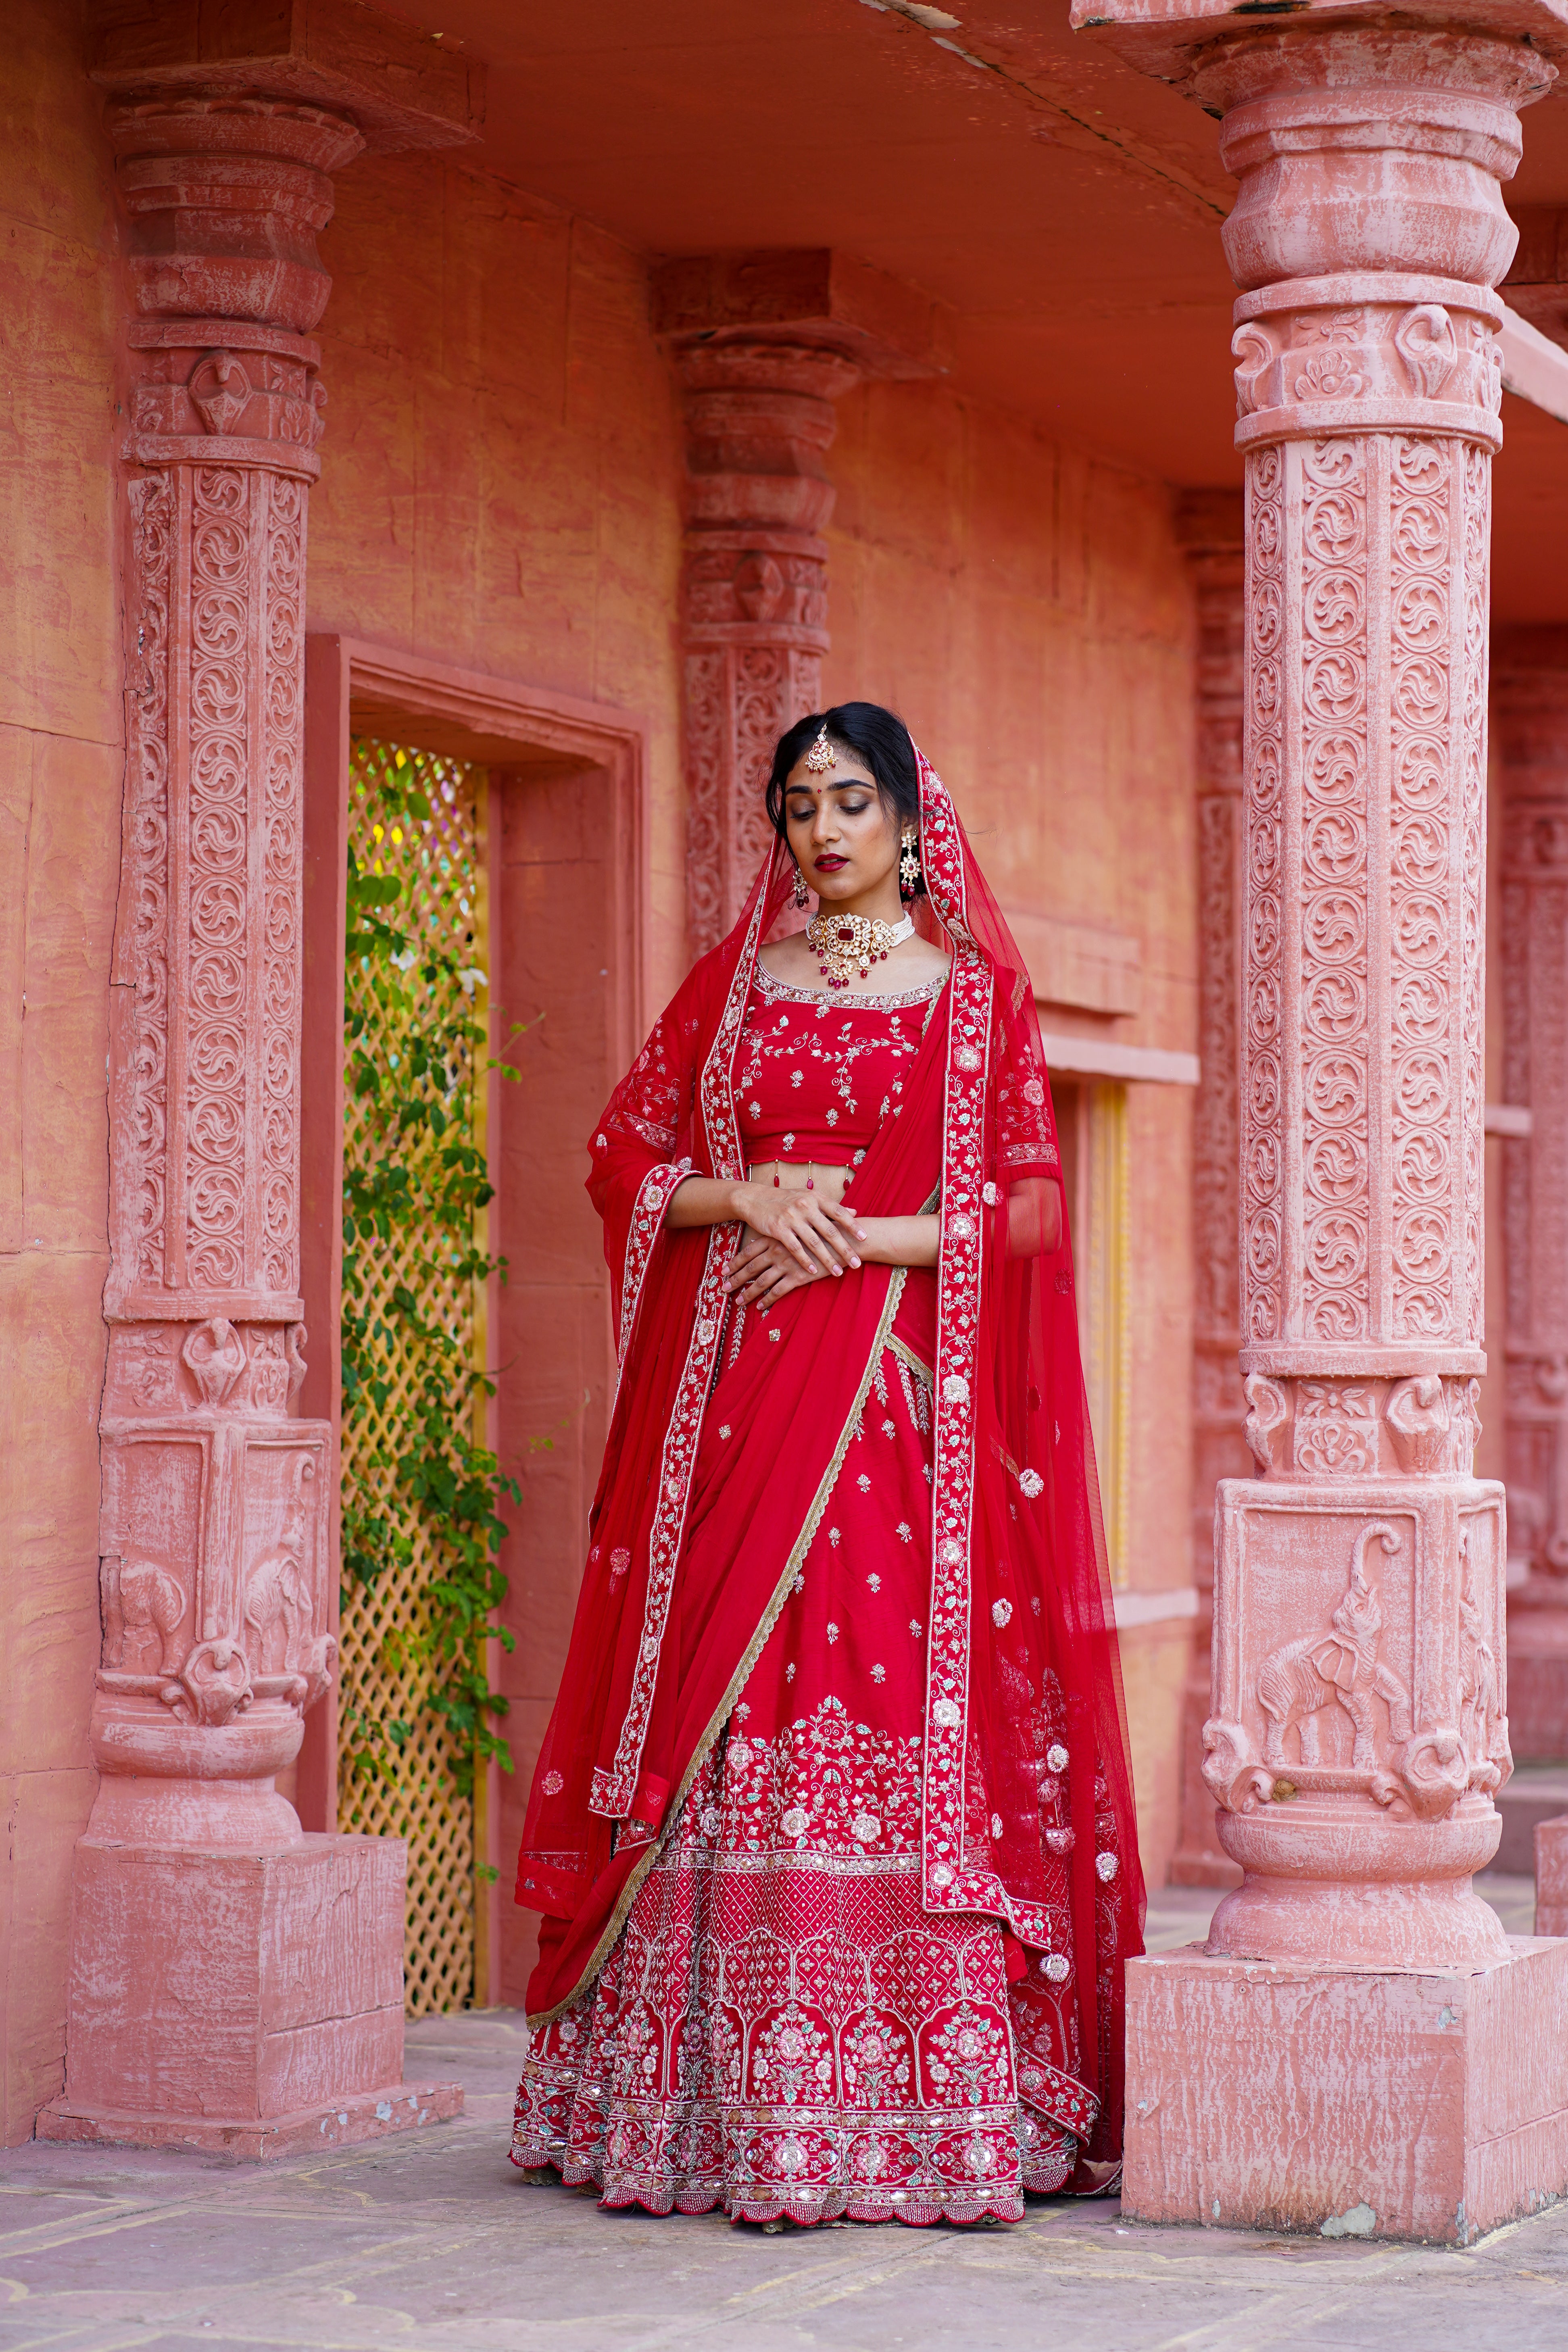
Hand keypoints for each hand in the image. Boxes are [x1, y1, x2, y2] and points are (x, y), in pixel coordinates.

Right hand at [725, 1181, 865, 1290]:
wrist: (756, 1199)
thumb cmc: (787, 1199)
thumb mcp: (809, 1197)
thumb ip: (831, 1206)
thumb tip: (855, 1212)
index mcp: (815, 1197)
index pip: (839, 1211)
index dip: (852, 1225)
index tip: (865, 1238)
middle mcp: (805, 1205)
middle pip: (829, 1230)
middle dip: (844, 1248)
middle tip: (856, 1263)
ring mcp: (791, 1217)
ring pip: (813, 1242)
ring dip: (827, 1259)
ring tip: (839, 1272)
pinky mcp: (778, 1229)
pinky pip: (795, 1248)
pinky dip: (805, 1261)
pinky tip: (813, 1272)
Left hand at [727, 1233, 826, 1309]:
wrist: (842, 1240)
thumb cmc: (819, 1232)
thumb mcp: (796, 1230)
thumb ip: (780, 1237)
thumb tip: (765, 1243)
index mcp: (775, 1238)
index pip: (748, 1252)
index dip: (734, 1262)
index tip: (723, 1270)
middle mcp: (777, 1251)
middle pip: (750, 1268)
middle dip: (735, 1279)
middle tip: (724, 1288)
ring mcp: (786, 1264)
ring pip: (761, 1282)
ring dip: (748, 1293)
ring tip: (739, 1302)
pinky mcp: (798, 1277)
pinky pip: (778, 1291)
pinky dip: (767, 1300)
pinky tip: (760, 1307)